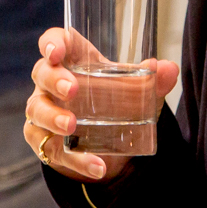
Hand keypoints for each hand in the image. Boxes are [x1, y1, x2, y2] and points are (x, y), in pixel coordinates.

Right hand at [23, 27, 177, 183]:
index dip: (51, 43)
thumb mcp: (136, 92)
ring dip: (52, 117)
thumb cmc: (114, 102)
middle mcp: (50, 83)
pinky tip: (96, 166)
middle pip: (41, 73)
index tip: (56, 51)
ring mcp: (43, 111)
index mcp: (72, 60)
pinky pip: (49, 149)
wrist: (107, 142)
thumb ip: (153, 82)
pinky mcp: (44, 141)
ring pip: (36, 110)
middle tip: (72, 90)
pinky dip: (74, 160)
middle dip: (54, 79)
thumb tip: (169, 69)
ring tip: (71, 126)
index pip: (55, 41)